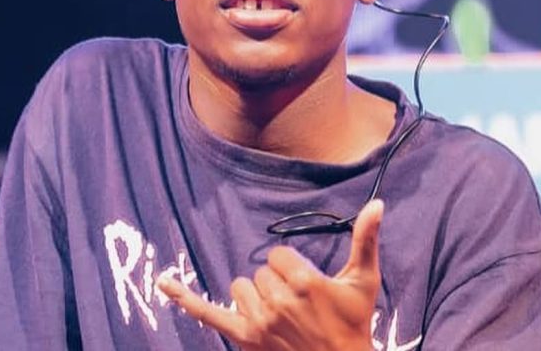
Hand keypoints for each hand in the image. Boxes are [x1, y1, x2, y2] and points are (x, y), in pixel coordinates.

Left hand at [158, 199, 384, 350]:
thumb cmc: (354, 323)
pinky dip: (185, 298)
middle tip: (299, 307)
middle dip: (276, 284)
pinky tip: (162, 281)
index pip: (278, 255)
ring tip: (280, 316)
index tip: (307, 287)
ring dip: (256, 297)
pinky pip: (208, 313)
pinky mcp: (244, 338)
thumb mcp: (363, 281)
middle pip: (260, 272)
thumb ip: (366, 239)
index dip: (291, 268)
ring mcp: (259, 321)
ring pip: (241, 288)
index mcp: (305, 281)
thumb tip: (378, 203)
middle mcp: (279, 300)